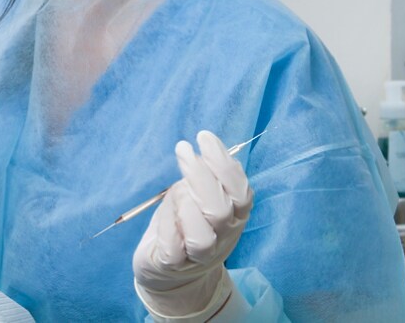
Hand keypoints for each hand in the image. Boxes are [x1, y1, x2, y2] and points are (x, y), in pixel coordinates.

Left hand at [133, 131, 253, 318]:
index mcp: (235, 215)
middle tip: (183, 149)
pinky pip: (173, 247)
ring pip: (201, 235)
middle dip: (201, 175)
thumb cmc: (186, 220)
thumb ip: (207, 176)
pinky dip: (168, 224)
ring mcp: (200, 255)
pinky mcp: (174, 265)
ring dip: (185, 204)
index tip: (204, 137)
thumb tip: (206, 148)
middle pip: (221, 210)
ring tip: (173, 189)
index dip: (224, 164)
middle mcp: (222, 236)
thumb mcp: (199, 194)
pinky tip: (163, 209)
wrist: (170, 269)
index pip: (241, 192)